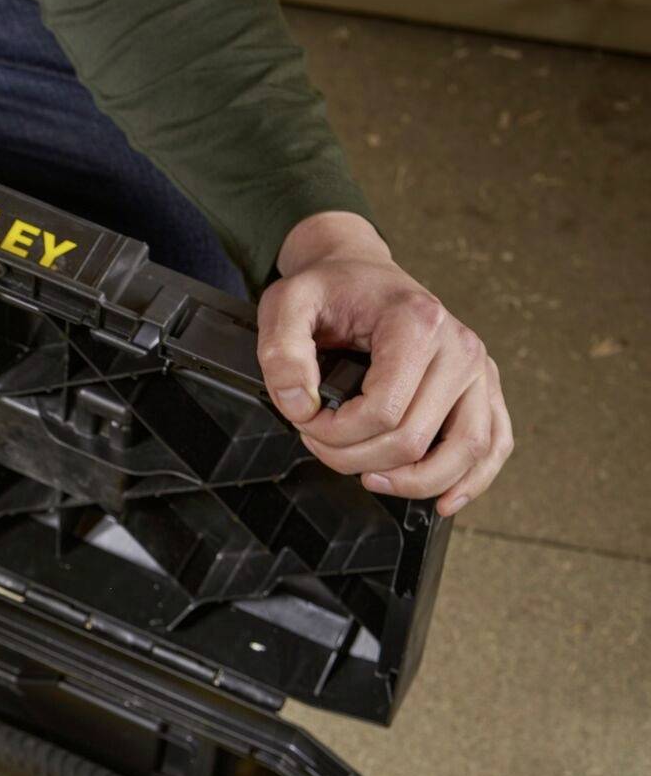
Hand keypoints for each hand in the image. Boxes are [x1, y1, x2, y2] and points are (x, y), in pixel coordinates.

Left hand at [258, 211, 512, 515]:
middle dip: (356, 458)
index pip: (382, 412)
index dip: (334, 435)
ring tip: (370, 478)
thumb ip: (281, 351)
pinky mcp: (483, 388)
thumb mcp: (286, 304)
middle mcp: (459, 347)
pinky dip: (472, 480)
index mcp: (418, 323)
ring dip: (411, 482)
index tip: (307, 422)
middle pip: (413, 440)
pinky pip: (494, 444)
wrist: (359, 274)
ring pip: (464, 452)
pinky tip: (443, 501)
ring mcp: (477, 370)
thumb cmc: (330, 291)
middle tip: (322, 442)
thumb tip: (298, 404)